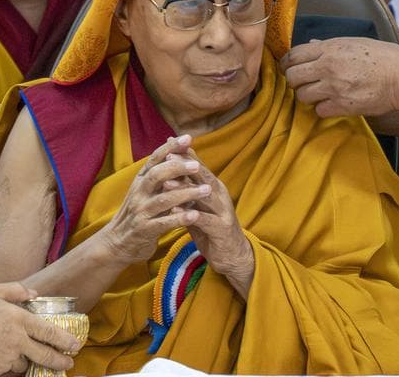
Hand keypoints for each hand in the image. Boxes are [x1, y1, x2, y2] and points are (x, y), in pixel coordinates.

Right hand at [0, 282, 82, 376]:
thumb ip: (16, 290)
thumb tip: (33, 294)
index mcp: (19, 320)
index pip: (49, 333)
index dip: (65, 340)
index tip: (75, 345)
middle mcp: (17, 341)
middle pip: (45, 355)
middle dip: (60, 360)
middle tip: (68, 362)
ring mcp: (6, 357)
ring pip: (24, 363)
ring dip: (27, 360)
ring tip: (23, 354)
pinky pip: (7, 369)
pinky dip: (8, 364)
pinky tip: (1, 356)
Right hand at [100, 135, 207, 264]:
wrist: (117, 243)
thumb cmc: (138, 213)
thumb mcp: (145, 191)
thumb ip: (160, 175)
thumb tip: (178, 152)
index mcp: (140, 180)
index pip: (155, 158)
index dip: (170, 147)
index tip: (188, 138)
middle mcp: (139, 192)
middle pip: (157, 175)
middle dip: (177, 168)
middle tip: (197, 165)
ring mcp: (141, 211)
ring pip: (164, 199)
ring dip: (187, 193)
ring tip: (207, 190)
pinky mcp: (144, 230)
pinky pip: (164, 223)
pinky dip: (180, 218)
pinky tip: (195, 215)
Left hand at [163, 150, 254, 296]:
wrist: (231, 255)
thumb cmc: (211, 228)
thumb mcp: (198, 205)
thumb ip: (187, 188)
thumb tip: (171, 169)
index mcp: (214, 187)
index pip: (199, 166)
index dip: (185, 154)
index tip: (167, 143)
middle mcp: (220, 195)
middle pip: (202, 176)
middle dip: (185, 166)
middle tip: (168, 156)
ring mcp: (223, 211)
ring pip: (204, 196)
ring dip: (185, 188)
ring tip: (167, 182)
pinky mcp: (222, 229)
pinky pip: (205, 220)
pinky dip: (191, 215)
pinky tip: (176, 212)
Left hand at [280, 38, 398, 117]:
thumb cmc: (384, 58)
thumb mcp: (355, 43)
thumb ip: (330, 46)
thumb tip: (312, 45)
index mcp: (331, 49)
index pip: (293, 55)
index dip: (288, 63)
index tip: (290, 68)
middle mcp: (328, 67)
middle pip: (293, 76)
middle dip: (295, 80)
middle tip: (304, 82)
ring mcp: (334, 87)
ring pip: (302, 96)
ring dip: (308, 96)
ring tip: (320, 94)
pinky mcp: (343, 106)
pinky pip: (319, 111)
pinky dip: (323, 109)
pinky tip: (333, 103)